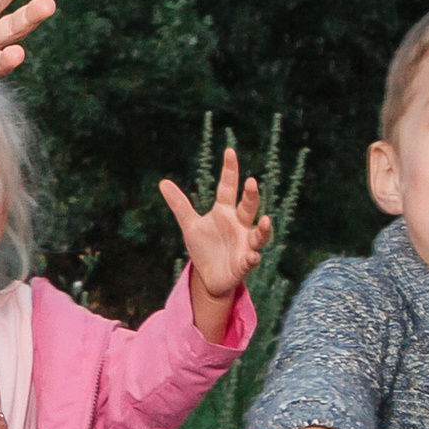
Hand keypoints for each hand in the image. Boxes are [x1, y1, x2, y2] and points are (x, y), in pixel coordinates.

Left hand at [160, 147, 272, 338]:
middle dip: (251, 196)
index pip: (228, 187)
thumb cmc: (204, 247)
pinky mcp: (245, 262)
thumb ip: (179, 205)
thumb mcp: (190, 225)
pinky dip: (253, 257)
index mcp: (225, 212)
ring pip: (259, 234)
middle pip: (248, 207)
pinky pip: (252, 258)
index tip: (229, 151)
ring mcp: (245, 243)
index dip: (229, 170)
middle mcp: (239, 224)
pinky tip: (252, 256)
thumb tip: (163, 182)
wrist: (209, 276)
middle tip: (252, 182)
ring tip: (266, 221)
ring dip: (264, 228)